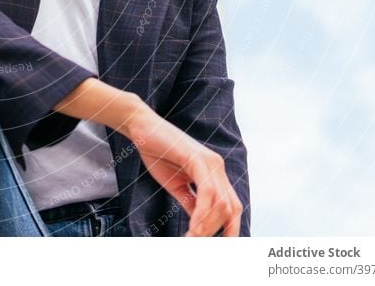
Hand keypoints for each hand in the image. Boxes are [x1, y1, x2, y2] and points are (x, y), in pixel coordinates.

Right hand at [125, 107, 242, 236]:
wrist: (141, 128)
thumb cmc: (156, 153)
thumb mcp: (176, 185)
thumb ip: (190, 202)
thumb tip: (200, 226)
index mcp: (215, 172)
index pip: (232, 206)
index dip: (229, 229)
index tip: (215, 246)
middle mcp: (218, 167)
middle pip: (231, 208)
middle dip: (217, 231)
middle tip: (196, 244)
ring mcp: (210, 162)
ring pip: (221, 203)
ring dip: (207, 226)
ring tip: (191, 239)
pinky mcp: (198, 159)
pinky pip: (207, 193)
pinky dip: (201, 214)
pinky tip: (192, 227)